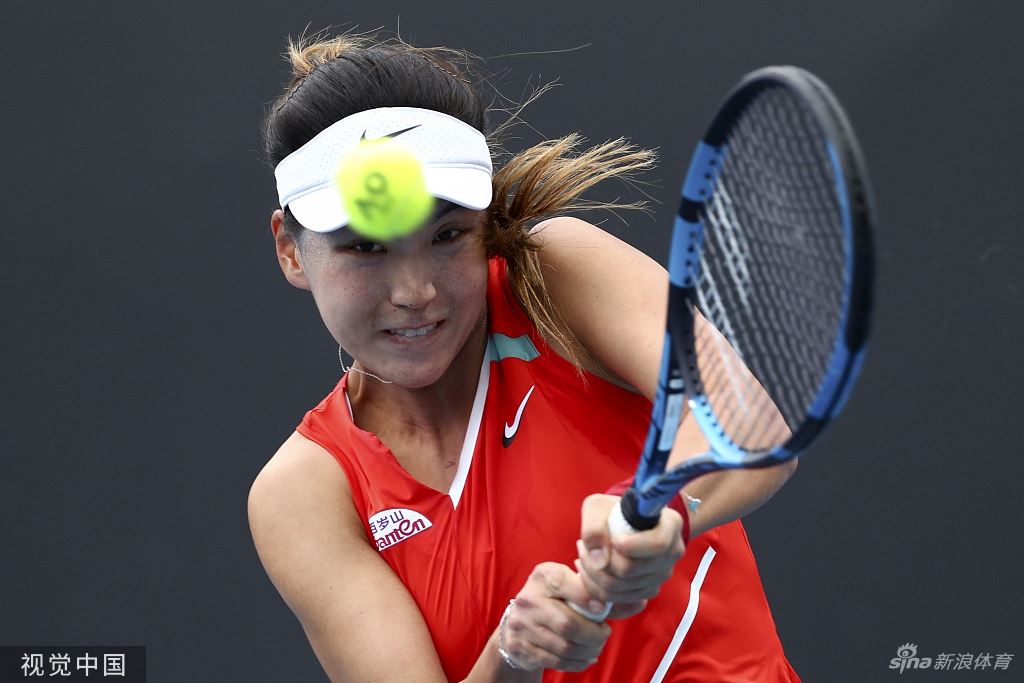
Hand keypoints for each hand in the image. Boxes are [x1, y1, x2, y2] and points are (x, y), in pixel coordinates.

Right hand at [500, 562, 611, 671]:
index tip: (603, 609)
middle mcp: (528, 599)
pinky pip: (556, 661)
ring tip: (597, 646)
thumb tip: (625, 603)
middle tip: (605, 633)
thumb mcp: (566, 584)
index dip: (586, 597)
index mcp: (543, 576)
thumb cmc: (553, 598)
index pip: (563, 583)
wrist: (518, 619)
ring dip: (588, 650)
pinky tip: (586, 657)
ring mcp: (522, 624)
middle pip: (567, 624)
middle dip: (594, 634)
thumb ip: (590, 590)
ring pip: (565, 647)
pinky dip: (578, 663)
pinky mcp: (520, 647)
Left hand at [575, 494, 684, 618]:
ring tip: (583, 554)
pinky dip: (596, 587)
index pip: (657, 544)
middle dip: (598, 560)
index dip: (630, 546)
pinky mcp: (648, 590)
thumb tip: (599, 559)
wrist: (620, 522)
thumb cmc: (611, 511)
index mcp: (670, 525)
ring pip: (620, 587)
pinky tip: (590, 569)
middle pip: (631, 570)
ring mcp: (661, 574)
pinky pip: (618, 599)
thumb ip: (594, 526)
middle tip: (582, 545)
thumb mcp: (598, 506)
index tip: (614, 539)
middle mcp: (671, 552)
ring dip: (593, 574)